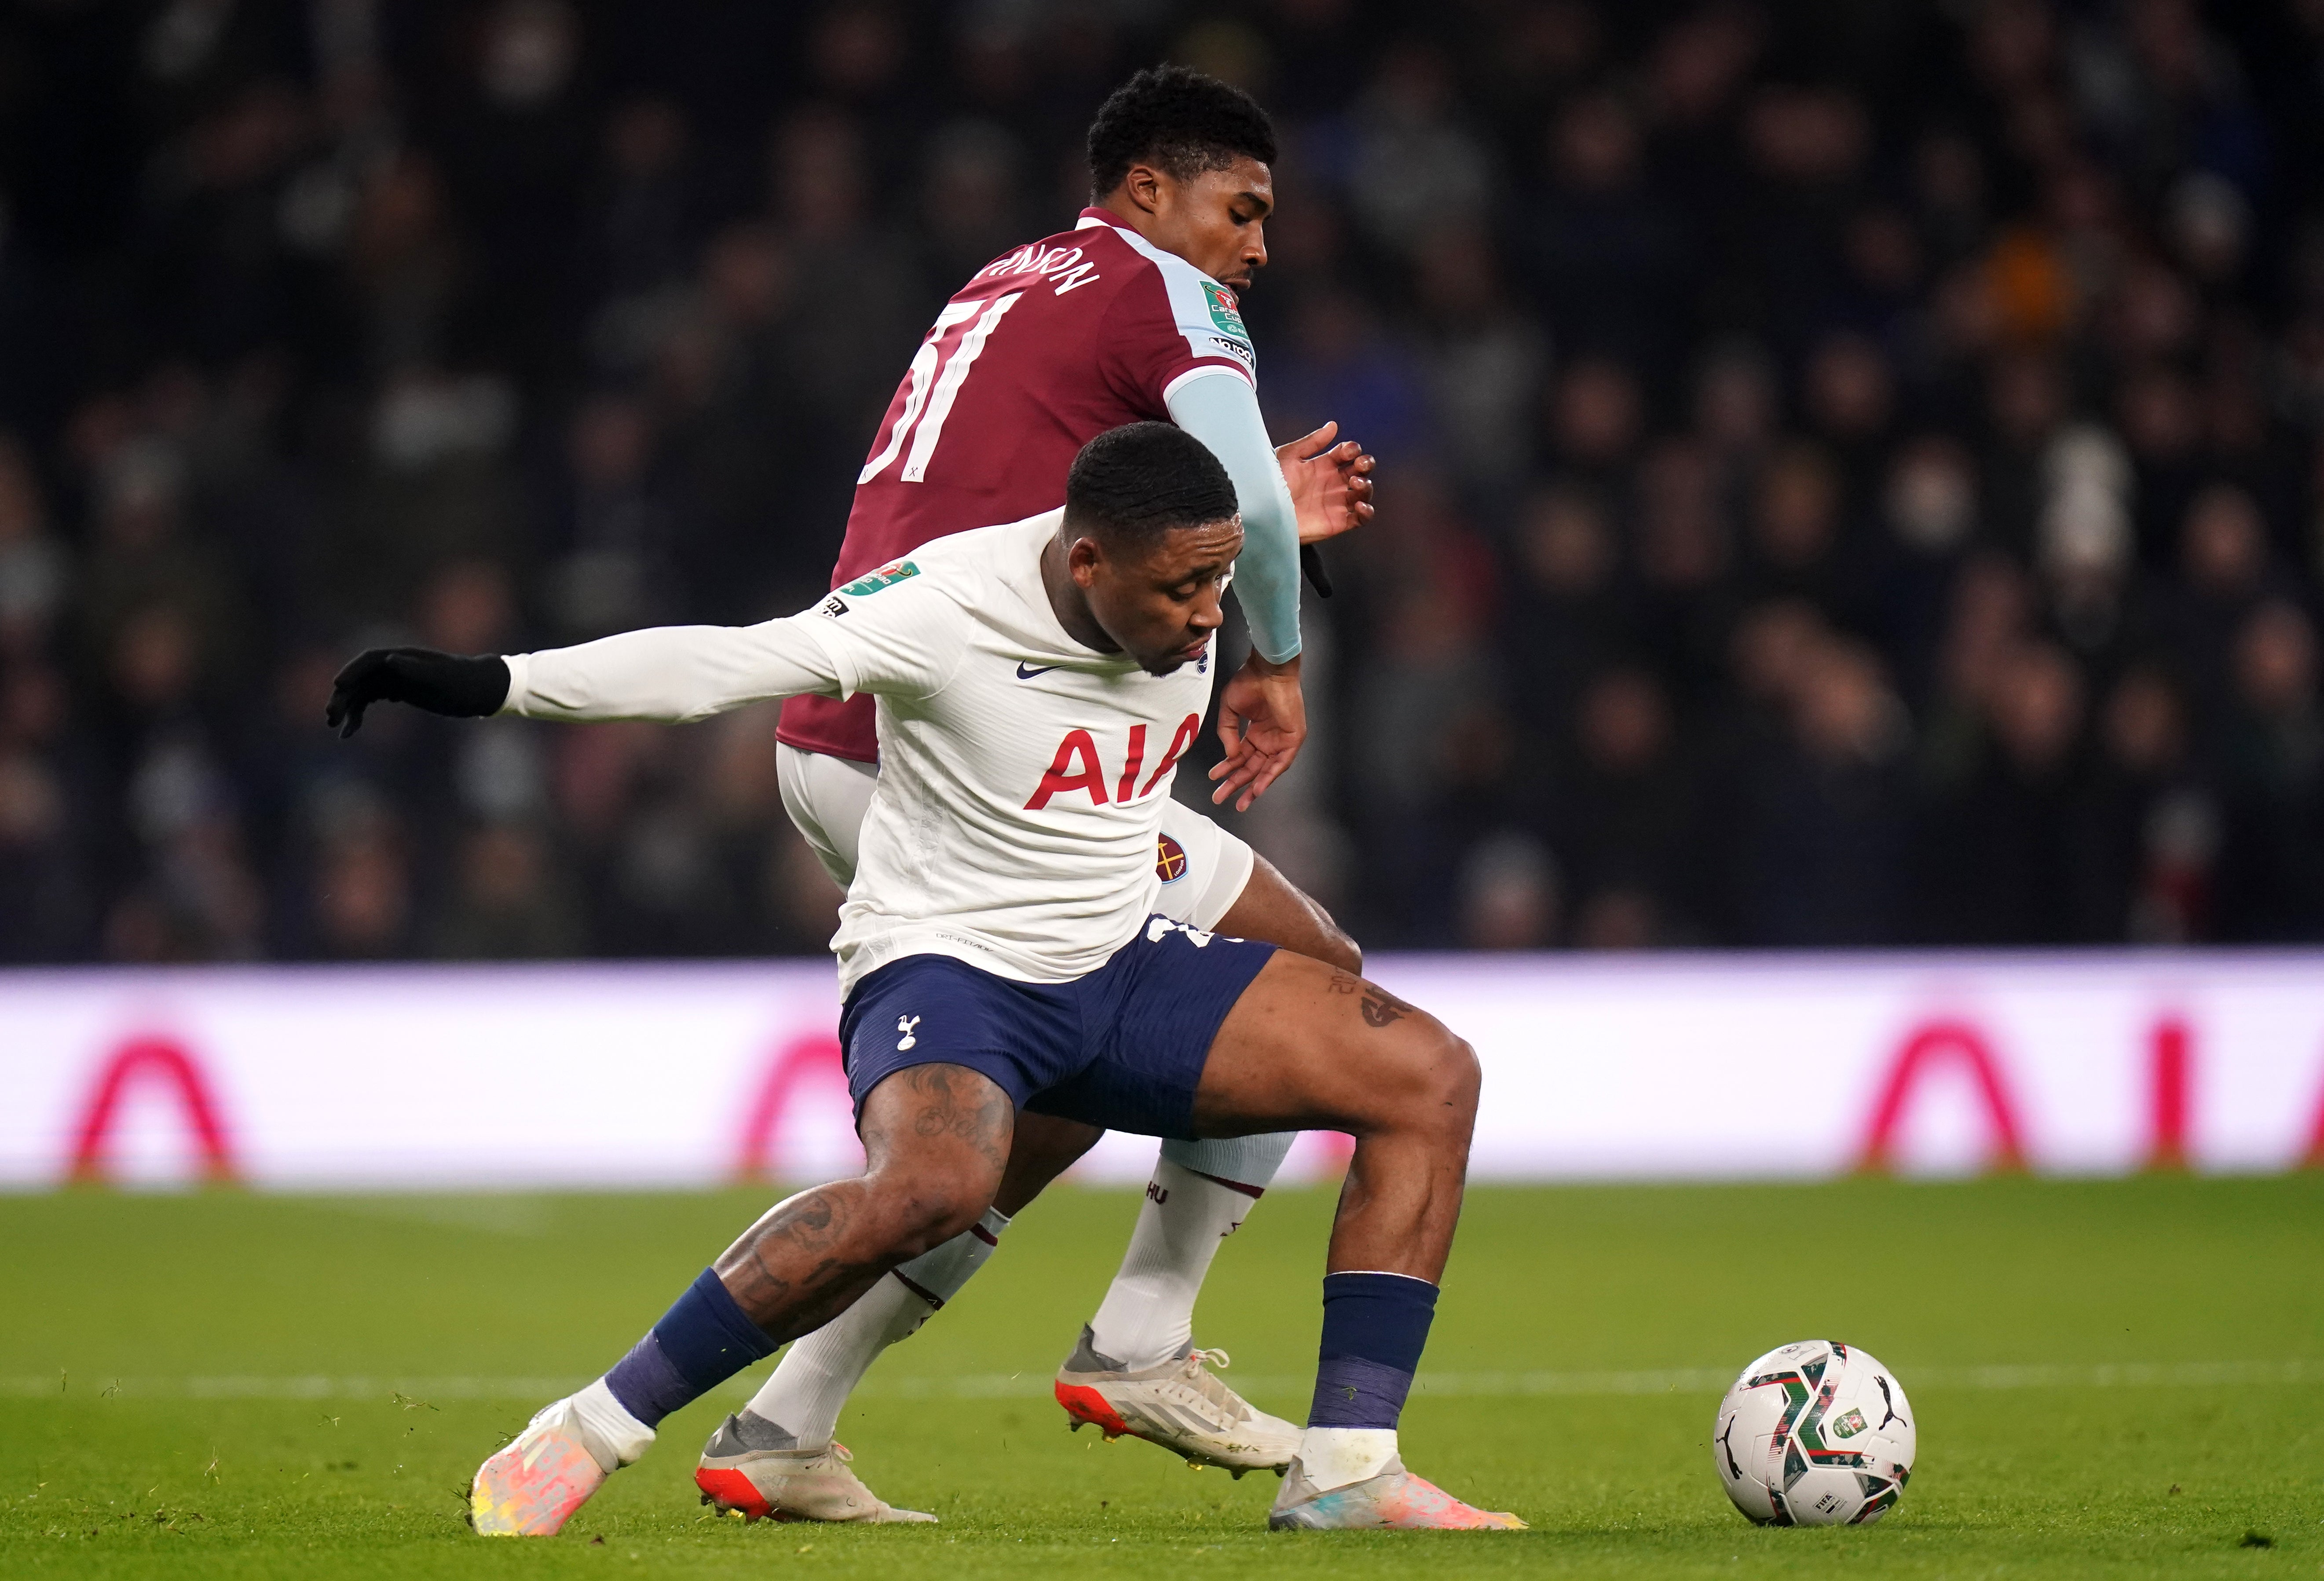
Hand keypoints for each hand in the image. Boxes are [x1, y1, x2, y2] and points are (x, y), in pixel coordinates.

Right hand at [326, 648, 510, 737]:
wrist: (482, 690)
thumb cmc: (465, 682)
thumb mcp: (443, 678)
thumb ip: (416, 669)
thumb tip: (390, 659)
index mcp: (404, 657)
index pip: (369, 660)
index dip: (352, 671)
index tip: (337, 686)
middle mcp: (395, 665)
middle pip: (360, 678)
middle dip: (344, 696)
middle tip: (330, 717)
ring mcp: (396, 679)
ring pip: (362, 692)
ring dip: (348, 708)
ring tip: (337, 729)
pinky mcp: (399, 691)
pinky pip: (371, 701)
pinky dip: (359, 715)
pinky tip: (350, 732)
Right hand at [1209, 651, 1305, 811]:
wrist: (1268, 668)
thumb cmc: (1250, 681)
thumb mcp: (1230, 710)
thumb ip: (1227, 733)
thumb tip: (1230, 755)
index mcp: (1256, 731)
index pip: (1241, 757)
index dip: (1227, 768)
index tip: (1214, 778)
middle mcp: (1269, 738)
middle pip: (1252, 767)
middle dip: (1236, 783)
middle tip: (1220, 797)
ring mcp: (1282, 739)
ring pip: (1266, 769)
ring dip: (1252, 787)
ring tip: (1239, 802)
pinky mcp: (1293, 738)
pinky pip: (1281, 763)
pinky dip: (1269, 776)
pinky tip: (1257, 788)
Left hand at [1275, 421, 1374, 545]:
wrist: (1263, 512)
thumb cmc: (1270, 484)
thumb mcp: (1289, 456)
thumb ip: (1312, 442)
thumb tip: (1333, 425)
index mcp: (1322, 466)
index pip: (1346, 454)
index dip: (1351, 449)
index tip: (1347, 451)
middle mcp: (1331, 483)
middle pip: (1359, 471)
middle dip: (1365, 463)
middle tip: (1360, 464)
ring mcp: (1336, 503)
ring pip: (1363, 493)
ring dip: (1366, 486)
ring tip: (1355, 483)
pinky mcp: (1337, 522)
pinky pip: (1360, 519)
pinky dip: (1366, 512)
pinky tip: (1360, 505)